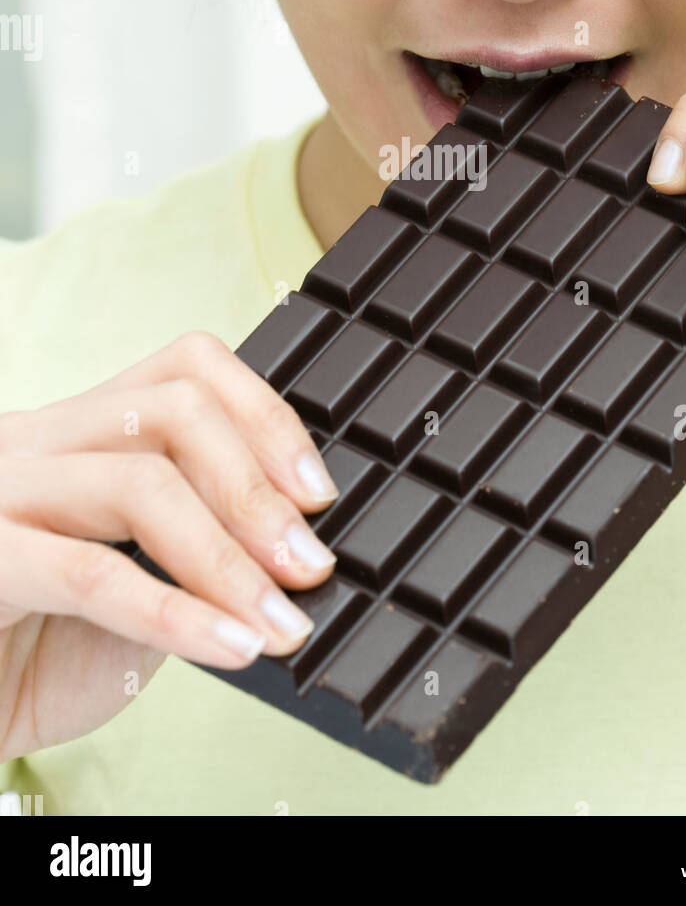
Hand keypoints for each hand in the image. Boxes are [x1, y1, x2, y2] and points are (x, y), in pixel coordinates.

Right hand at [0, 331, 339, 759]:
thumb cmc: (38, 653)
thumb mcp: (142, 584)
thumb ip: (200, 548)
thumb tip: (302, 547)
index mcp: (82, 430)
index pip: (187, 368)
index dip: (265, 419)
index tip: (317, 494)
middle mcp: (37, 439)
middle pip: (174, 409)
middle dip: (257, 489)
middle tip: (308, 563)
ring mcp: (2, 490)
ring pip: (139, 483)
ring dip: (229, 559)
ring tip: (279, 621)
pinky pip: (90, 575)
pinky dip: (176, 614)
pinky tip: (231, 646)